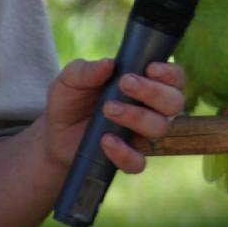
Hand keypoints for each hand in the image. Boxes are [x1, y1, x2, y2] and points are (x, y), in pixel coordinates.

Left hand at [44, 58, 185, 173]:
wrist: (52, 135)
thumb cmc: (69, 100)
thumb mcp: (70, 79)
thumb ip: (86, 70)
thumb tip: (107, 64)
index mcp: (145, 83)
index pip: (175, 78)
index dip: (170, 74)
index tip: (150, 68)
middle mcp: (151, 109)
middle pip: (174, 102)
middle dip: (153, 92)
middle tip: (125, 84)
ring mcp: (141, 134)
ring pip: (161, 128)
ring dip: (138, 117)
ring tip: (108, 109)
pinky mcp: (128, 158)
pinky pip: (139, 162)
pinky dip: (125, 152)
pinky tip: (106, 140)